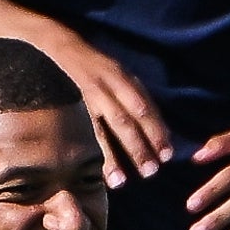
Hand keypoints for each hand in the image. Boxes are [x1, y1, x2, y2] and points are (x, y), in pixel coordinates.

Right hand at [53, 39, 173, 187]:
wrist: (61, 46)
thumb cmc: (95, 67)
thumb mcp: (119, 75)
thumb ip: (136, 98)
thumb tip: (160, 131)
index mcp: (123, 78)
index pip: (145, 107)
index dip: (157, 131)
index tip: (167, 154)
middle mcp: (107, 85)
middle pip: (127, 120)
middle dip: (140, 146)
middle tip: (151, 172)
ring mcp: (88, 95)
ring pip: (105, 129)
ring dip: (114, 157)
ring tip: (122, 182)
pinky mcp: (73, 104)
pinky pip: (86, 133)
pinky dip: (95, 154)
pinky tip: (101, 172)